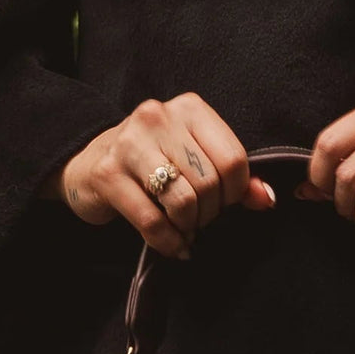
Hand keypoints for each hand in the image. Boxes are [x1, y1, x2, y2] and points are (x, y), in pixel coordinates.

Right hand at [38, 93, 275, 258]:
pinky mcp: (107, 174)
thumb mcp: (196, 161)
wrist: (88, 164)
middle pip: (209, 183)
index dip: (235, 194)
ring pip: (183, 202)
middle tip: (198, 221)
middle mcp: (158, 116)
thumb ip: (234, 178)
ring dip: (188, 228)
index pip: (233, 160)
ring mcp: (129, 143)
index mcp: (189, 108)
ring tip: (183, 229)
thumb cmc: (152, 165)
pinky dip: (168, 242)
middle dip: (209, 214)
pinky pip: (153, 222)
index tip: (221, 204)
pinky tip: (170, 244)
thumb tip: (266, 199)